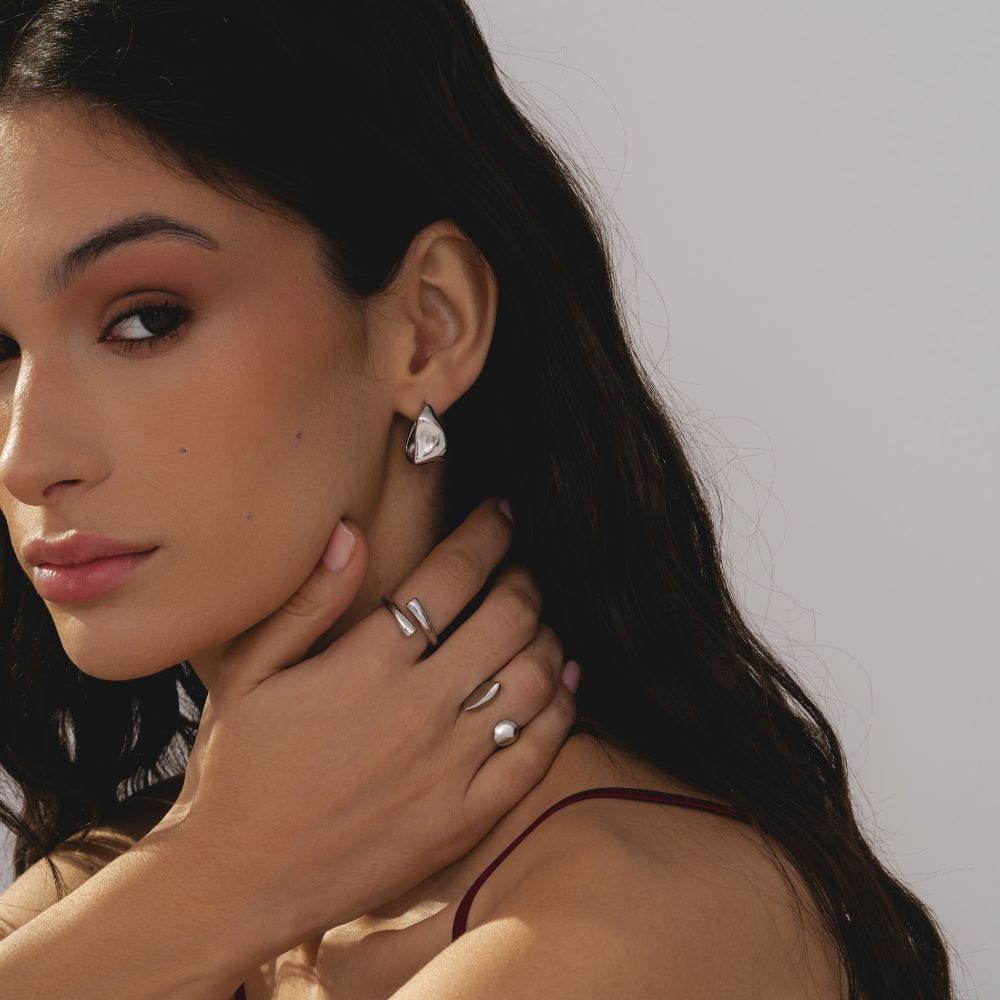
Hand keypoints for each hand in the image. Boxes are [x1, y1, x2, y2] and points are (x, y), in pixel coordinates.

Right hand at [153, 496, 576, 959]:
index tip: (503, 514)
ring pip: (533, 679)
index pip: (451, 576)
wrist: (238, 881)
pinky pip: (536, 754)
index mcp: (366, 666)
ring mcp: (447, 767)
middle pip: (507, 619)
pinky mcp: (464, 819)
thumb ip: (306, 601)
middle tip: (523, 568)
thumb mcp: (249, 674)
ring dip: (548, 636)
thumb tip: (350, 533)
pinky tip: (564, 684)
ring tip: (540, 621)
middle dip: (525, 579)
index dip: (487, 533)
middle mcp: (417, 710)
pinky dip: (561, 710)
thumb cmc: (237, 771)